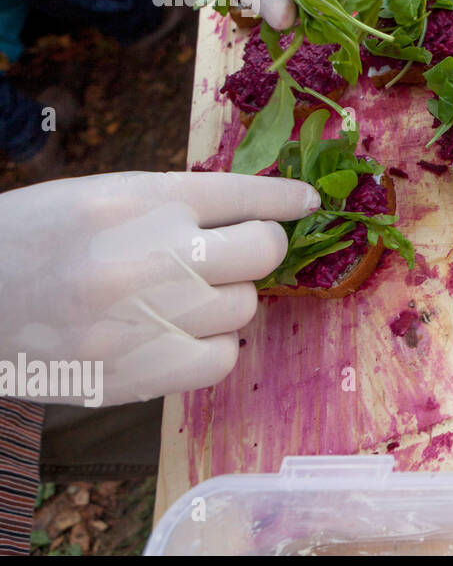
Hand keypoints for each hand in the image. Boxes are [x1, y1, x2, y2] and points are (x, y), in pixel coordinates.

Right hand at [0, 171, 318, 405]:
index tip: (307, 205)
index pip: (242, 192)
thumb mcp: (97, 198)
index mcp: (137, 199)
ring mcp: (147, 317)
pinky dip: (210, 348)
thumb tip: (253, 213)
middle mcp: (149, 254)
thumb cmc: (31, 242)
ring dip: (224, 302)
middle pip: (262, 251)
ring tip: (176, 300)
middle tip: (227, 258)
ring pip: (244, 306)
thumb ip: (172, 204)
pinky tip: (175, 338)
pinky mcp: (140, 372)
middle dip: (254, 252)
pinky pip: (222, 358)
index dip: (284, 199)